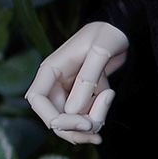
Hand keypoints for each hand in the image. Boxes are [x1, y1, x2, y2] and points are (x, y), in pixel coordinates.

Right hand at [25, 21, 129, 146]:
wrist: (120, 31)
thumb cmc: (107, 35)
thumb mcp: (99, 52)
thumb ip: (87, 79)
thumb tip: (72, 111)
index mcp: (50, 70)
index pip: (37, 100)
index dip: (53, 118)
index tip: (82, 123)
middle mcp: (55, 84)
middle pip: (55, 119)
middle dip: (76, 127)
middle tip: (97, 124)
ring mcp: (68, 93)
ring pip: (72, 123)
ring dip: (92, 120)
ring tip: (109, 97)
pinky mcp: (82, 98)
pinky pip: (86, 117)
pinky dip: (98, 114)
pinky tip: (109, 95)